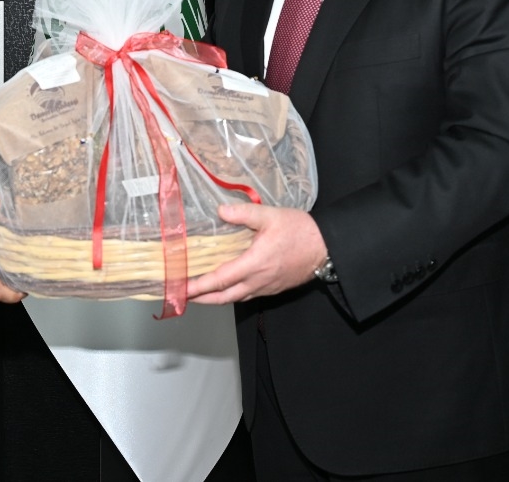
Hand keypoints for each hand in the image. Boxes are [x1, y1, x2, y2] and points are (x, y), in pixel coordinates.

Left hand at [185, 203, 328, 304]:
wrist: (326, 246)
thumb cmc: (300, 230)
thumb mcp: (270, 215)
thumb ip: (243, 213)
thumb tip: (221, 211)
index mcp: (254, 264)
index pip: (219, 280)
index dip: (198, 286)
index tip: (182, 289)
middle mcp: (258, 280)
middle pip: (224, 297)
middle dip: (202, 298)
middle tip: (183, 296)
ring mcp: (267, 287)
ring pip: (236, 298)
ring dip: (216, 298)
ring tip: (201, 293)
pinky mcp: (274, 288)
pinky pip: (248, 295)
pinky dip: (233, 294)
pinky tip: (228, 287)